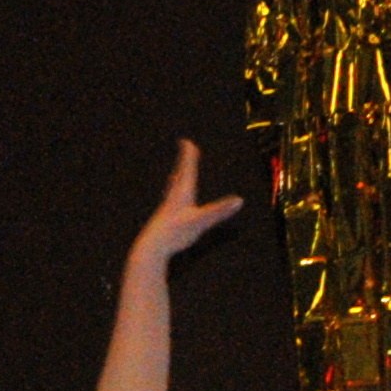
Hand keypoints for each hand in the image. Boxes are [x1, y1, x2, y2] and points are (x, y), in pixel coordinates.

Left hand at [129, 138, 242, 265]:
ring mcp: (167, 208)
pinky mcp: (164, 219)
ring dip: (179, 176)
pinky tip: (173, 203)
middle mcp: (173, 197)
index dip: (188, 155)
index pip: (186, 169)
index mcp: (182, 193)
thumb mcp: (200, 222)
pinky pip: (172, 202)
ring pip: (174, 188)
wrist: (150, 250)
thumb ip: (219, 211)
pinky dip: (175, 194)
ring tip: (178, 172)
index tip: (186, 141)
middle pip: (180, 174)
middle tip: (186, 148)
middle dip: (185, 160)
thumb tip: (239, 200)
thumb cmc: (174, 234)